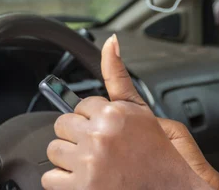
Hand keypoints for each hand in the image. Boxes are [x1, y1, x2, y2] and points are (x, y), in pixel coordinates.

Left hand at [41, 35, 218, 189]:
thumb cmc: (168, 156)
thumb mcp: (147, 112)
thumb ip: (121, 80)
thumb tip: (111, 41)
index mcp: (115, 114)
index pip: (81, 105)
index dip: (95, 118)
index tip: (108, 129)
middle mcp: (100, 136)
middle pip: (62, 125)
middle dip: (79, 135)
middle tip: (102, 148)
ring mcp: (89, 164)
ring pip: (54, 151)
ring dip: (70, 159)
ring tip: (96, 165)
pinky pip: (50, 179)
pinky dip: (65, 183)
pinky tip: (88, 181)